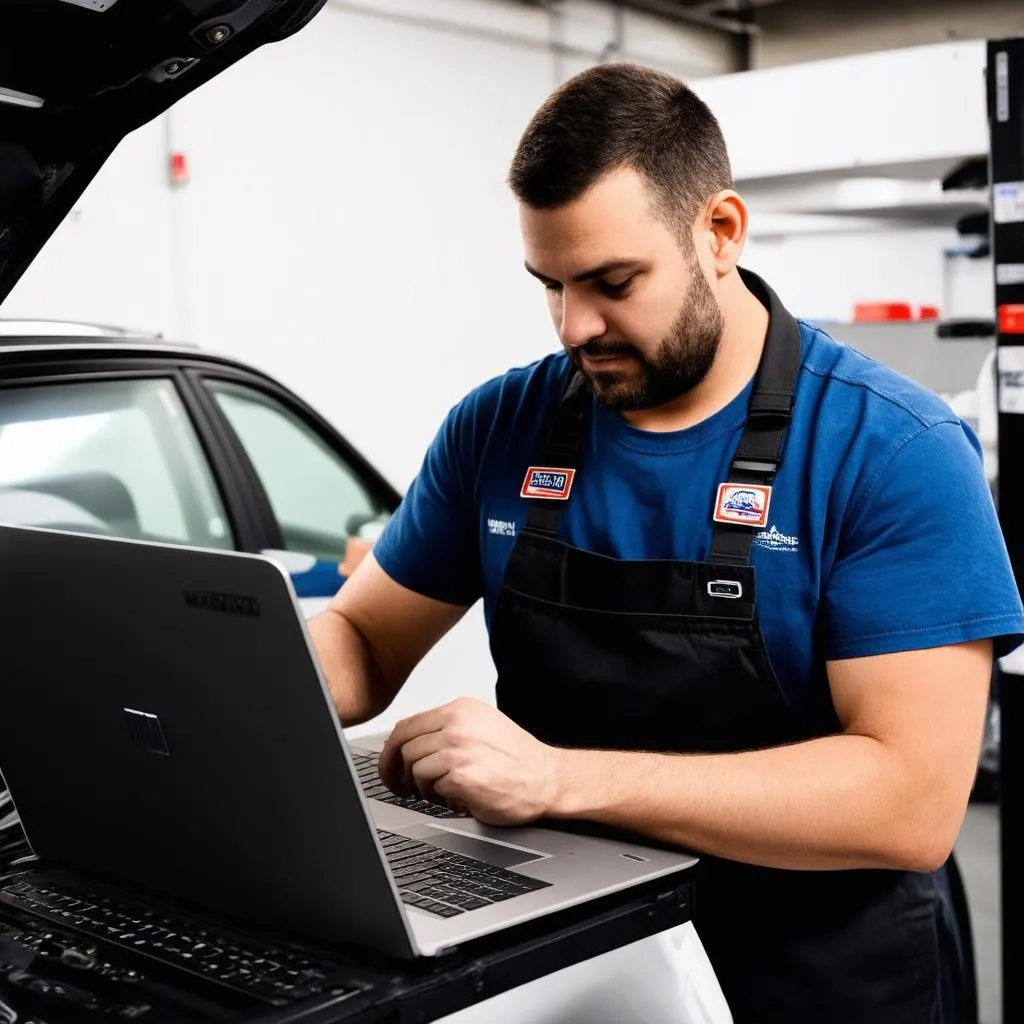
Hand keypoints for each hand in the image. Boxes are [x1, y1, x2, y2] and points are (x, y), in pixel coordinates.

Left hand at [378, 698, 562, 825]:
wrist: (547, 779)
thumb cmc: (517, 758)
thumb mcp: (482, 725)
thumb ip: (447, 727)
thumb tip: (408, 743)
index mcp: (461, 709)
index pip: (407, 725)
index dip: (391, 750)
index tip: (389, 764)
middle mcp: (457, 725)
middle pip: (404, 747)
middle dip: (398, 771)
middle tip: (402, 785)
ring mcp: (459, 750)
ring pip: (414, 768)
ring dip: (422, 786)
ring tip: (442, 791)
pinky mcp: (461, 777)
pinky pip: (432, 788)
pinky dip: (440, 798)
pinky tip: (457, 797)